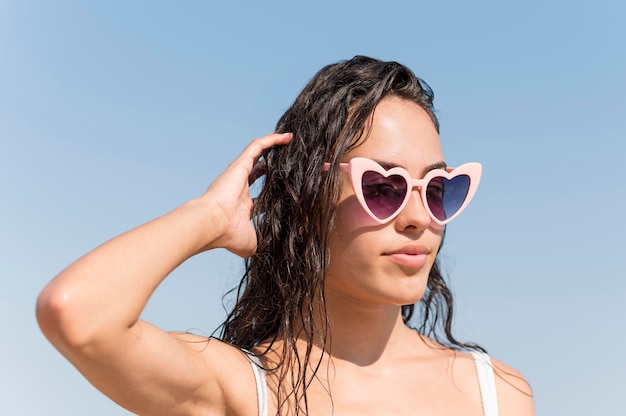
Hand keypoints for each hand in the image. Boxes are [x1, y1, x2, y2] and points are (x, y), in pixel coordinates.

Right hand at [201, 132, 292, 256]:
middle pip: (262, 170)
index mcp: (244, 206)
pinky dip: (272, 140)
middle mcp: (241, 188)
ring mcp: (240, 174)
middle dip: (278, 165)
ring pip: (260, 155)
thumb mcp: (253, 243)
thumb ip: (266, 241)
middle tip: (296, 161)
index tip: (292, 187)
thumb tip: (279, 249)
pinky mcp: (240, 164)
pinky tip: (287, 137)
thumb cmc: (229, 235)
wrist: (214, 224)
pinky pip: (258, 146)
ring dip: (276, 147)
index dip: (276, 188)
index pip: (262, 192)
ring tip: (293, 141)